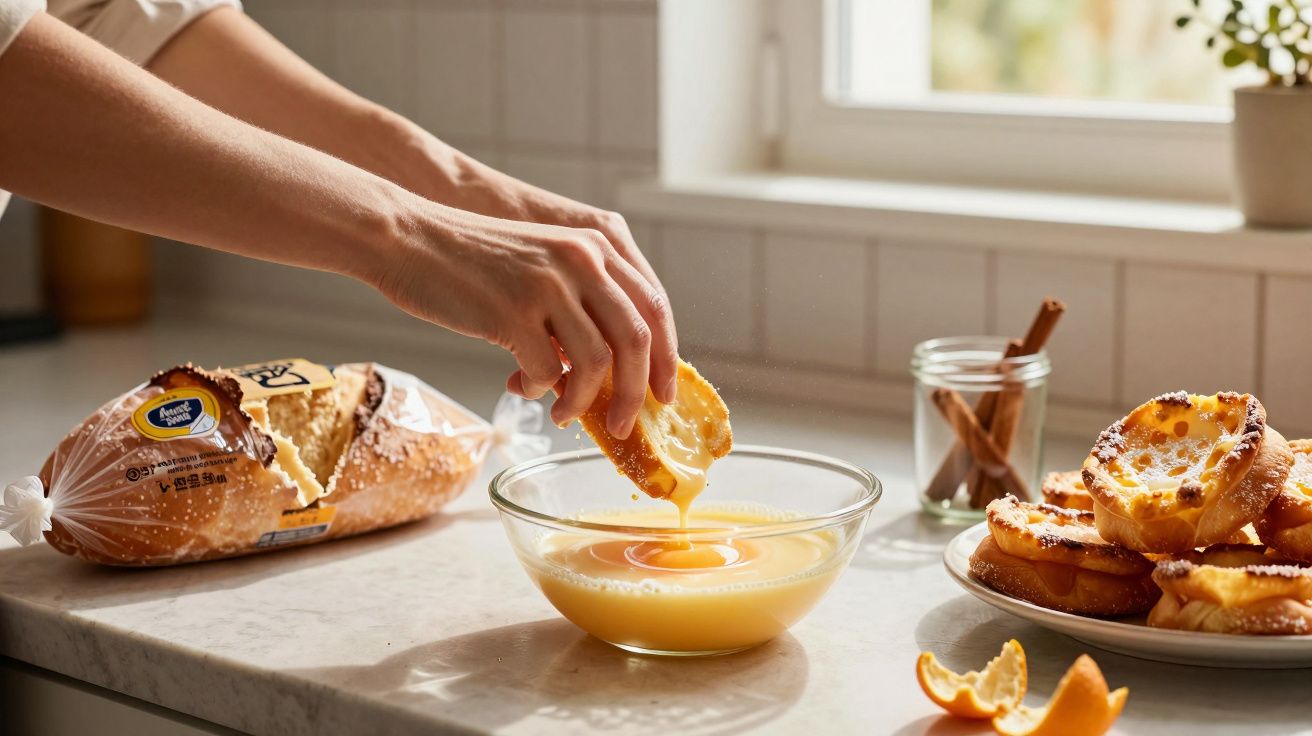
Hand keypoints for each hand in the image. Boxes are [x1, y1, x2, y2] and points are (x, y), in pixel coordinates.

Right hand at [376, 206, 676, 438]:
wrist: (408, 237)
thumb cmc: (472, 260)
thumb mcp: (542, 265)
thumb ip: (579, 305)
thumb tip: (605, 373)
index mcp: (595, 245)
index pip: (654, 307)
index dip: (667, 357)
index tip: (666, 394)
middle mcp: (581, 259)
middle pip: (637, 340)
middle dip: (636, 393)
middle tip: (625, 424)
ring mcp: (549, 285)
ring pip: (596, 364)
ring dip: (583, 402)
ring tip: (563, 415)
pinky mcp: (513, 313)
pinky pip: (547, 373)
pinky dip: (538, 391)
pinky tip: (520, 386)